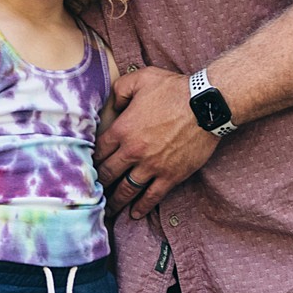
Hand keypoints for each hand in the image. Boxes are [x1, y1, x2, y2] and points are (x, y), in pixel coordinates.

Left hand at [94, 66, 218, 217]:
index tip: (86, 167)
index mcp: (123, 129)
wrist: (206, 105)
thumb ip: (120, 90)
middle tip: (90, 192)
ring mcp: (152, 166)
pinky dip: (142, 207)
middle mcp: (133, 151)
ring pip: (127, 189)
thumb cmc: (174, 89)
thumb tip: (112, 106)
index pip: (98, 151)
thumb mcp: (141, 78)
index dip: (90, 160)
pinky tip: (134, 214)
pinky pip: (152, 196)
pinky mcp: (171, 176)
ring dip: (115, 201)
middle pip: (108, 173)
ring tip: (107, 209)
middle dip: (97, 184)